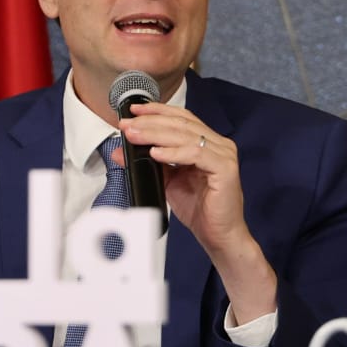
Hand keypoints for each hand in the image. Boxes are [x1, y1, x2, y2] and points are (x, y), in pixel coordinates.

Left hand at [119, 103, 276, 320]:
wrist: (218, 236)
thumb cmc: (199, 209)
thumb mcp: (168, 181)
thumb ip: (149, 163)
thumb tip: (121, 152)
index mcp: (207, 143)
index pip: (181, 118)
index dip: (157, 111)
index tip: (133, 110)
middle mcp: (218, 144)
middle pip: (181, 124)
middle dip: (150, 123)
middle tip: (127, 125)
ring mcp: (224, 155)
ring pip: (186, 135)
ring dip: (156, 134)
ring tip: (134, 136)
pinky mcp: (225, 169)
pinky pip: (196, 154)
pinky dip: (174, 152)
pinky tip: (156, 153)